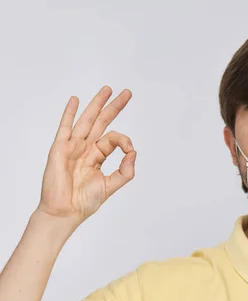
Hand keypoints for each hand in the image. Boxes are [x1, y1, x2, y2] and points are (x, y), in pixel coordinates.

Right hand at [36, 86, 135, 225]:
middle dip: (114, 107)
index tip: (130, 150)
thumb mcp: (111, 185)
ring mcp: (72, 146)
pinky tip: (75, 100)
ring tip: (107, 89)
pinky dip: (69, 113)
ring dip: (96, 104)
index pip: (114, 139)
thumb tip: (134, 152)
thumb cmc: (84, 201)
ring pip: (87, 120)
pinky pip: (65, 127)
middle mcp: (85, 148)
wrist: (65, 211)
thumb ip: (125, 170)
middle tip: (126, 93)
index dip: (124, 141)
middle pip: (102, 122)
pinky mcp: (60, 148)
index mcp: (97, 156)